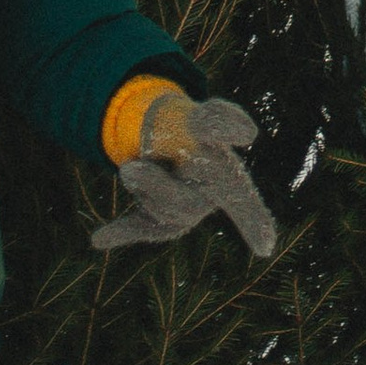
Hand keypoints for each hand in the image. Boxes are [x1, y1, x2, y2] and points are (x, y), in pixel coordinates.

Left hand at [89, 91, 277, 257]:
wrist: (170, 138)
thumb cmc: (197, 130)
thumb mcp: (212, 117)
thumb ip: (223, 120)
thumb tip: (246, 133)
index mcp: (229, 182)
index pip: (243, 202)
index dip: (254, 223)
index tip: (266, 247)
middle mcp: (204, 204)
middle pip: (182, 207)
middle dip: (154, 188)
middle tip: (127, 169)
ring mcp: (176, 216)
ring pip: (152, 210)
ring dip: (138, 184)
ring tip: (131, 165)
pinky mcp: (150, 220)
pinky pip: (135, 227)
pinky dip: (118, 233)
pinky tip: (99, 238)